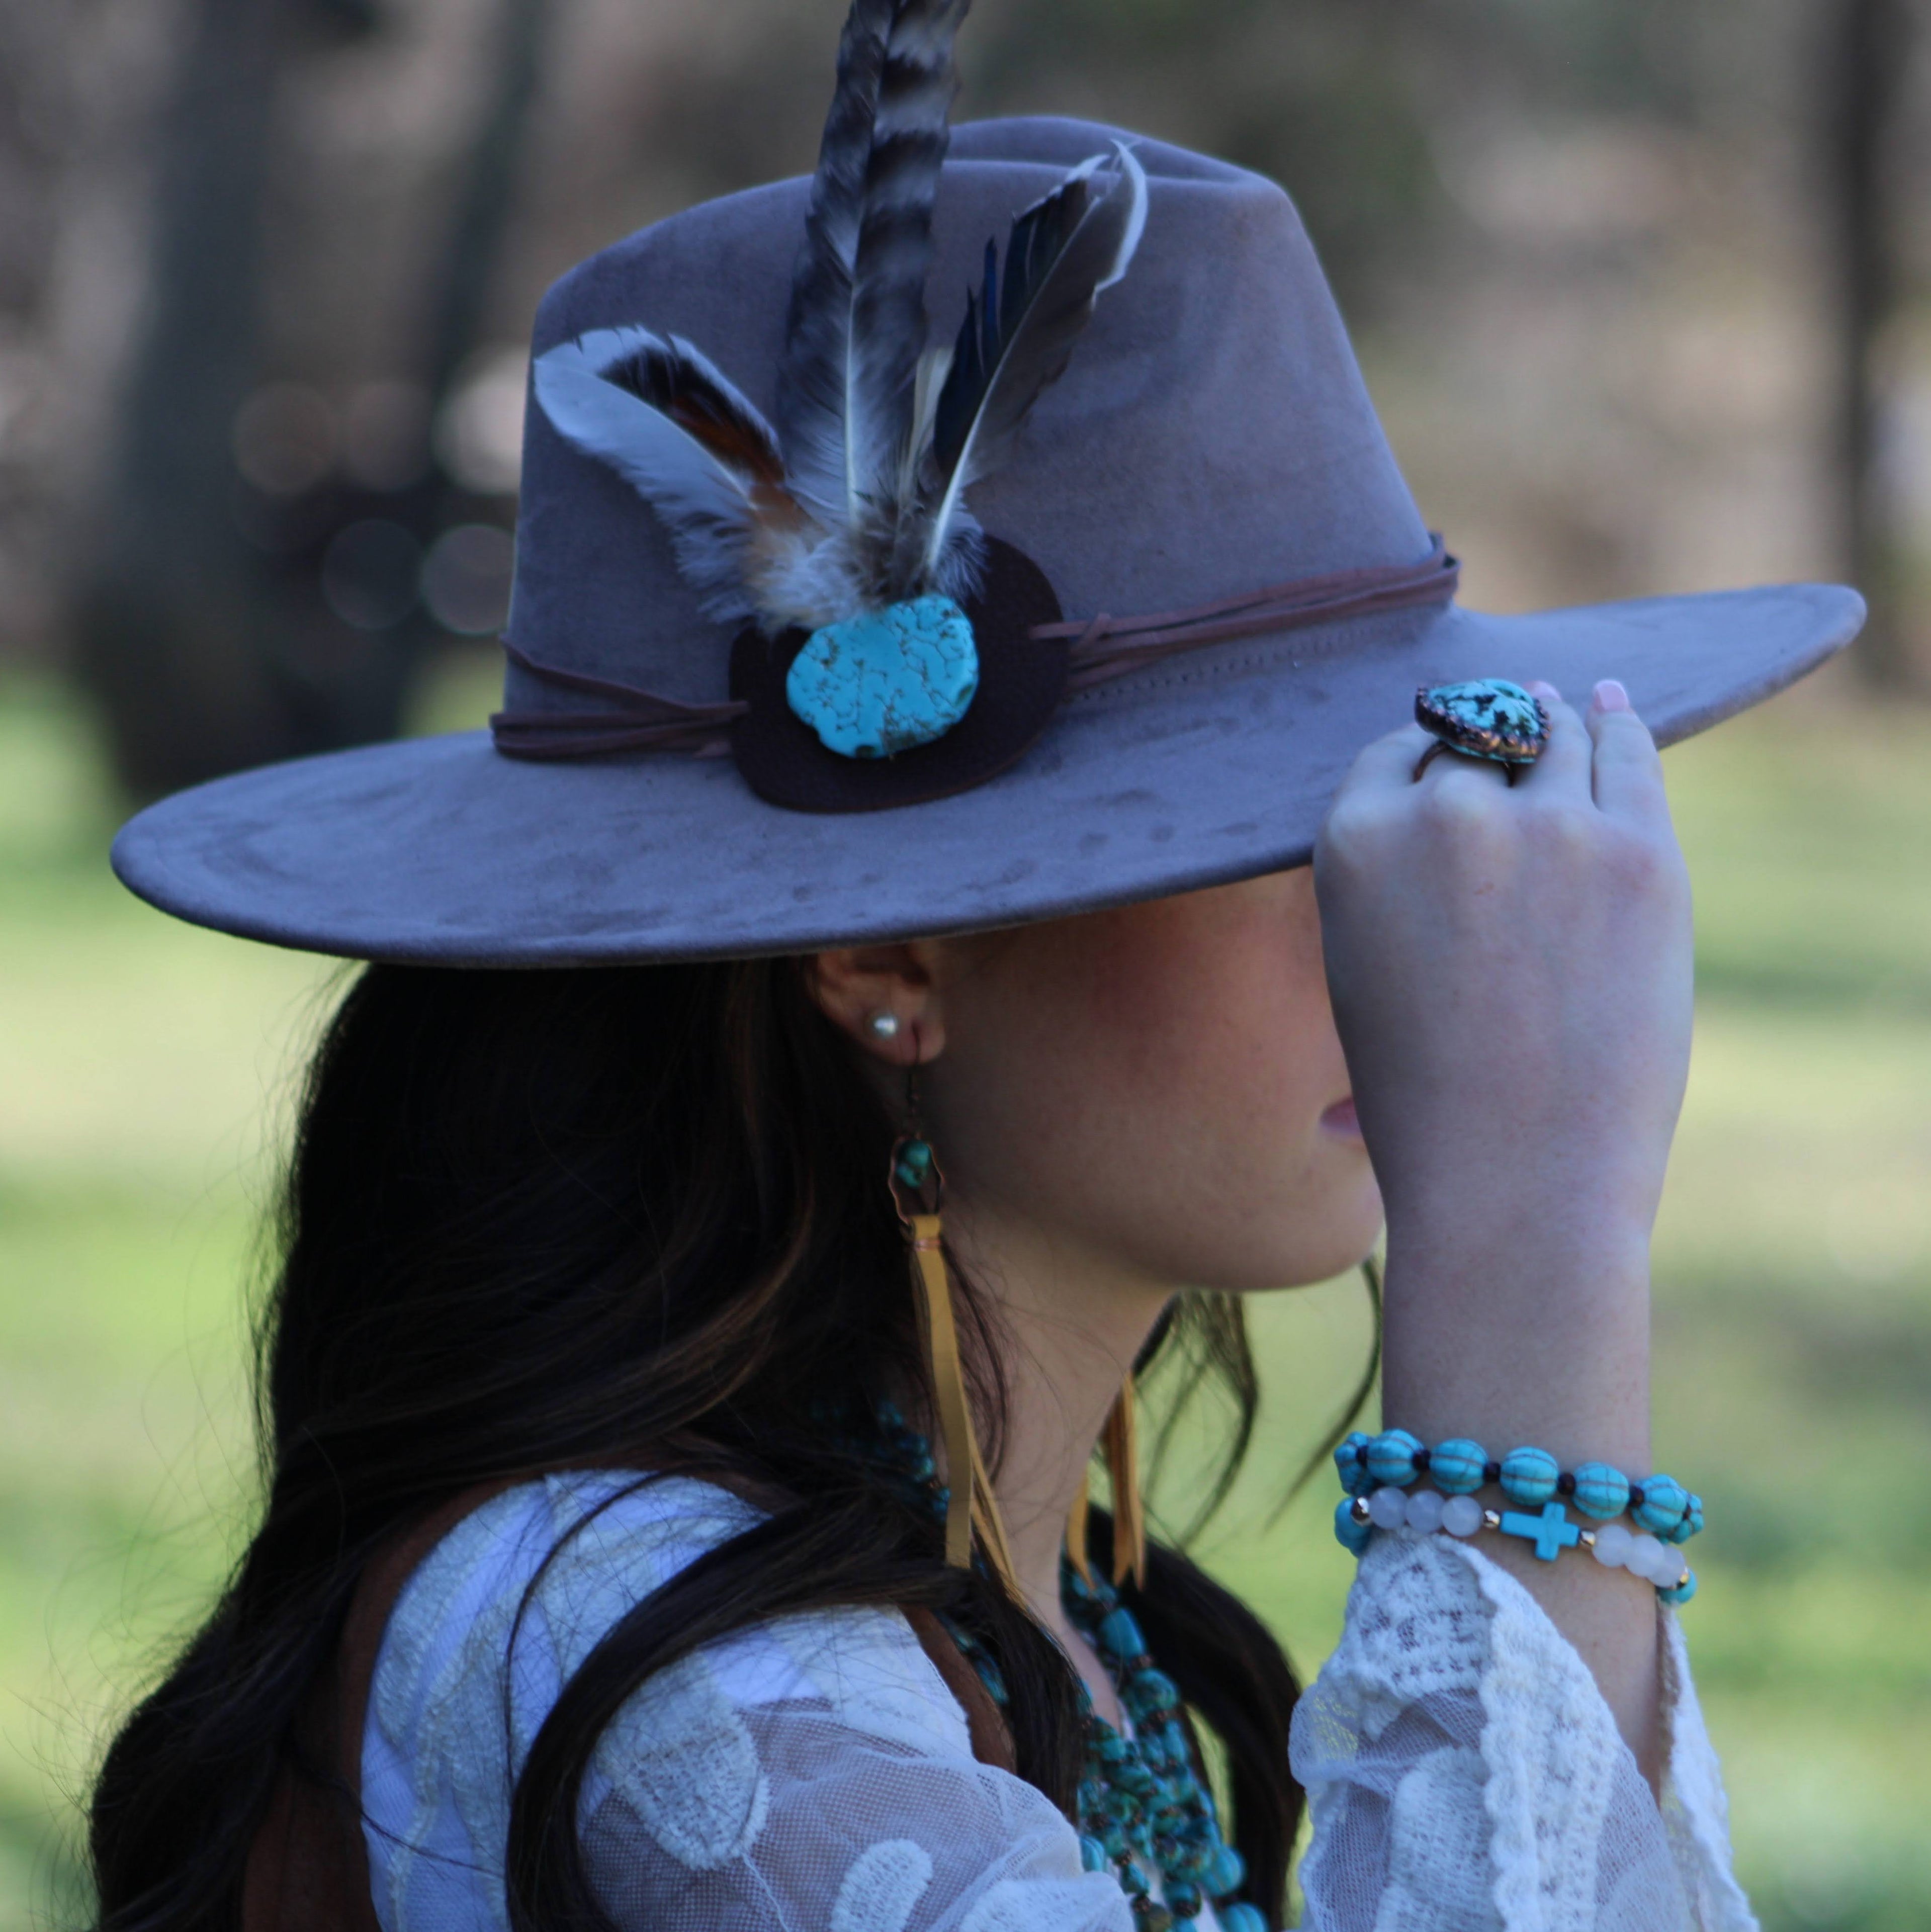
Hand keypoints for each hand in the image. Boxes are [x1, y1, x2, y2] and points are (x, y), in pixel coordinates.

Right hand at [1315, 680, 1691, 1299]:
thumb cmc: (1429, 1101)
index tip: (1447, 754)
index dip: (1425, 754)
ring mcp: (1547, 826)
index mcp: (1353, 844)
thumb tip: (1434, 812)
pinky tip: (1616, 710)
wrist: (1514, 1179)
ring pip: (1553, 735)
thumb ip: (1389, 886)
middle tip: (1511, 726)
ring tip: (1570, 709)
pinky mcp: (1636, 852)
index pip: (1394, 754)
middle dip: (1490, 746)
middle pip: (1475, 742)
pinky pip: (1629, 759)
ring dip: (1557, 721)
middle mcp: (1444, 815)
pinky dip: (1620, 727)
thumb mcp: (1364, 974)